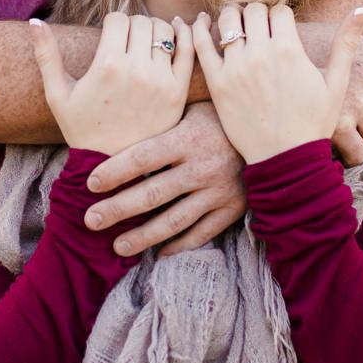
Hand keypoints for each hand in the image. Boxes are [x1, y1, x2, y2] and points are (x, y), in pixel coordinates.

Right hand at [31, 12, 192, 155]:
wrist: (111, 165)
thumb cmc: (81, 128)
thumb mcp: (58, 94)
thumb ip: (46, 55)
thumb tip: (33, 21)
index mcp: (106, 66)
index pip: (117, 19)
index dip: (111, 23)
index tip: (110, 35)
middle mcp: (136, 71)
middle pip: (141, 21)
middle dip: (132, 26)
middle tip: (127, 40)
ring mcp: (161, 81)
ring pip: (165, 30)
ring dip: (155, 30)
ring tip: (146, 42)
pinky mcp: (178, 92)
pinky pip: (189, 51)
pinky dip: (185, 34)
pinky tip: (178, 29)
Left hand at [83, 101, 246, 256]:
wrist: (272, 133)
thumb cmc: (221, 116)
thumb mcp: (193, 109)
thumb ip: (164, 123)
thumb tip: (121, 129)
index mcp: (189, 138)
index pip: (143, 157)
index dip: (114, 172)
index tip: (90, 184)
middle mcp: (202, 167)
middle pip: (152, 194)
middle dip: (117, 209)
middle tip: (91, 220)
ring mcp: (218, 192)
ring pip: (174, 221)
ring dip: (142, 236)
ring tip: (117, 247)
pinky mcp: (233, 209)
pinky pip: (201, 233)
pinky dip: (179, 245)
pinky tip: (159, 253)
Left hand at [193, 3, 362, 164]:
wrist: (285, 159)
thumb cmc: (314, 122)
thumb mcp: (336, 83)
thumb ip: (346, 43)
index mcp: (290, 50)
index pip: (280, 10)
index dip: (282, 17)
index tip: (281, 30)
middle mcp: (261, 54)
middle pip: (253, 10)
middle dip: (258, 15)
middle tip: (259, 29)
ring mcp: (236, 68)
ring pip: (227, 20)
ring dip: (232, 18)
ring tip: (237, 29)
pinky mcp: (216, 83)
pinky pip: (201, 44)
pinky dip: (199, 29)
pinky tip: (203, 24)